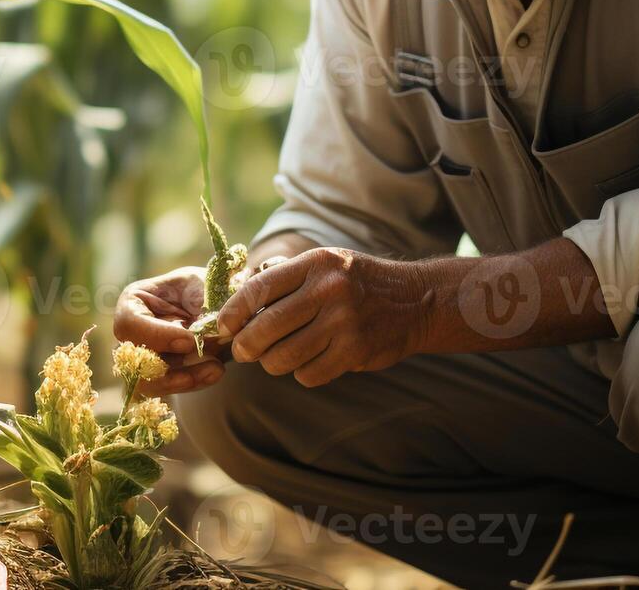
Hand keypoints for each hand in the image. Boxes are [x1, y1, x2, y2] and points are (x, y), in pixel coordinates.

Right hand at [112, 266, 226, 395]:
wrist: (213, 303)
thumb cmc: (200, 287)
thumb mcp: (200, 287)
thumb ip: (198, 308)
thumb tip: (200, 339)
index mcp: (132, 302)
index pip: (129, 324)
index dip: (157, 336)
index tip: (190, 341)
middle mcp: (129, 333)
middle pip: (134, 360)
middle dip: (171, 367)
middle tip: (210, 362)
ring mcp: (140, 358)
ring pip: (149, 382)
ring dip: (185, 380)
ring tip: (216, 369)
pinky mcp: (157, 375)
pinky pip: (168, 388)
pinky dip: (193, 383)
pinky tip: (215, 372)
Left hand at [216, 247, 435, 387]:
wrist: (415, 301)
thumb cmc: (356, 283)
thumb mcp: (325, 264)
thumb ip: (286, 278)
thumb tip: (236, 305)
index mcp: (316, 264)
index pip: (259, 288)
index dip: (233, 312)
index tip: (223, 326)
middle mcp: (329, 290)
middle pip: (266, 327)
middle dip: (245, 346)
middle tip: (242, 352)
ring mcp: (344, 322)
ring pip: (284, 356)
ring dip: (272, 363)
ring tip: (275, 358)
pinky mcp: (355, 351)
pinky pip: (309, 374)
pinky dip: (302, 373)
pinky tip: (309, 362)